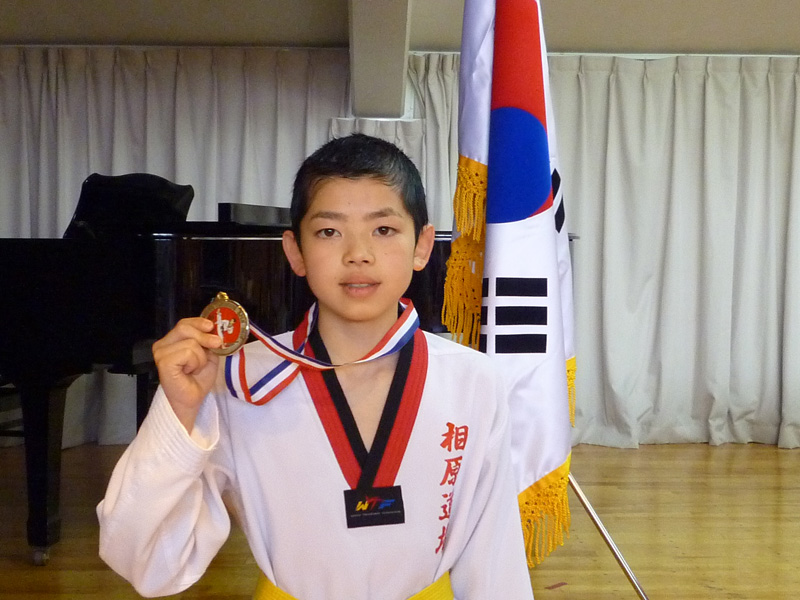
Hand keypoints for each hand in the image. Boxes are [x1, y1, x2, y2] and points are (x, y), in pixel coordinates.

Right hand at [152, 317, 222, 432]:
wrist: (192, 399)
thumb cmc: (198, 379)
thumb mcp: (208, 355)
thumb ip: (208, 341)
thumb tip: (214, 330)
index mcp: (172, 341)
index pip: (183, 324)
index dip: (198, 322)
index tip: (212, 326)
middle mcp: (162, 345)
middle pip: (184, 328)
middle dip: (204, 336)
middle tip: (216, 345)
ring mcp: (161, 353)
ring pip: (190, 342)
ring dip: (200, 357)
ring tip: (195, 369)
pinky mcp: (163, 362)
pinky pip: (187, 352)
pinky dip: (195, 362)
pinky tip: (189, 372)